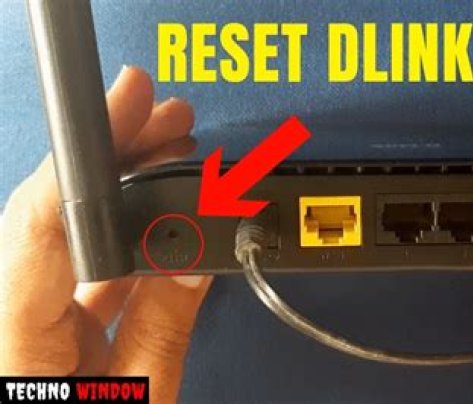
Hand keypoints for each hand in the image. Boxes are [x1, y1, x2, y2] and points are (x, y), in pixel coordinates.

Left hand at [0, 66, 212, 402]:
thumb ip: (164, 325)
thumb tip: (194, 253)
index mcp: (13, 346)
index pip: (42, 225)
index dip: (87, 154)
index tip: (129, 105)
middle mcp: (3, 321)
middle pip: (49, 216)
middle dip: (112, 156)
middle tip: (164, 117)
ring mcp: (18, 322)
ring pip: (66, 238)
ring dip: (122, 193)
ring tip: (170, 155)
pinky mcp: (38, 330)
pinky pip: (79, 273)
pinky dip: (123, 240)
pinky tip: (160, 219)